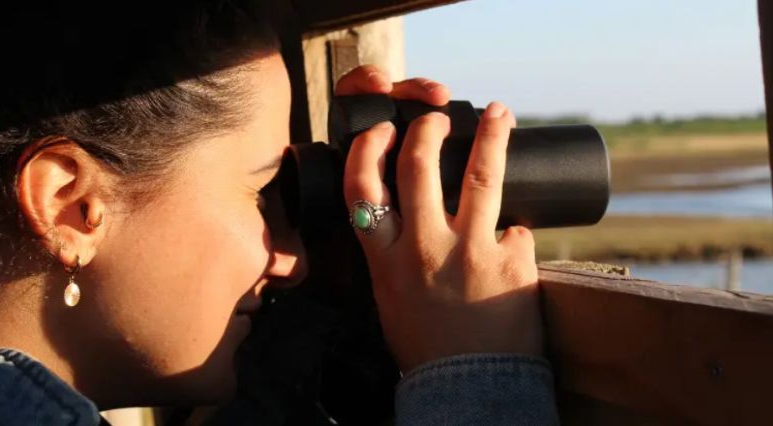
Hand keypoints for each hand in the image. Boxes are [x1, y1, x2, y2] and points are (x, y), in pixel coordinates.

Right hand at [338, 67, 543, 373]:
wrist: (468, 390)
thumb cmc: (427, 348)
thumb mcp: (392, 298)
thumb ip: (397, 258)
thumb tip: (412, 226)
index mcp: (386, 258)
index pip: (362, 187)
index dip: (368, 148)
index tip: (381, 130)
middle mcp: (423, 247)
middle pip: (418, 165)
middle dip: (427, 128)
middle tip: (437, 117)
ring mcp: (469, 250)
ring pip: (480, 174)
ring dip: (491, 135)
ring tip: (500, 113)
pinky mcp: (511, 261)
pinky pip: (518, 229)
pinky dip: (517, 232)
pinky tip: (517, 244)